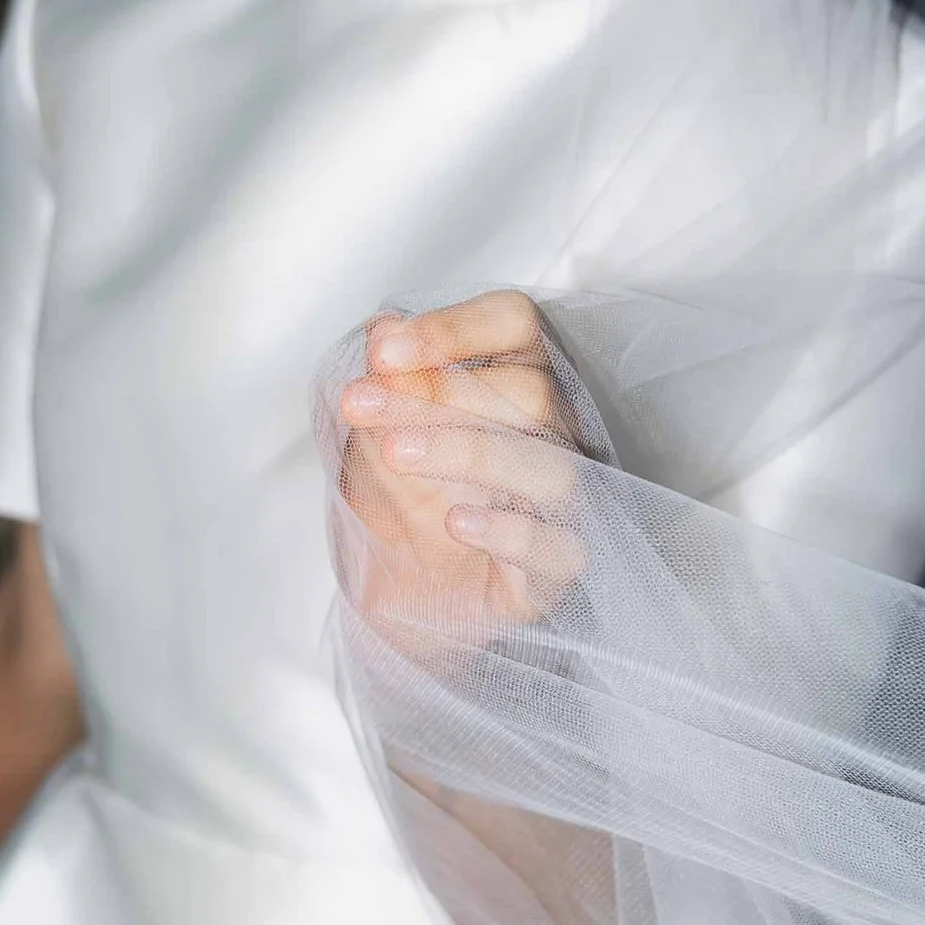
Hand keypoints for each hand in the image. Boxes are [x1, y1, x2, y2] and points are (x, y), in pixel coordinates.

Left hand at [336, 292, 588, 635]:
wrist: (398, 599)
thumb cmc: (403, 501)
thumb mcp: (377, 435)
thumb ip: (387, 383)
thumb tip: (383, 329)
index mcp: (519, 382)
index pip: (517, 325)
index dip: (456, 328)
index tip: (384, 352)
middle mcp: (557, 434)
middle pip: (529, 393)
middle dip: (438, 394)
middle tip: (359, 403)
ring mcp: (565, 502)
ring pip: (549, 465)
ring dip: (467, 451)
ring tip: (395, 454)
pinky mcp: (559, 569)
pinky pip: (559, 548)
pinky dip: (510, 532)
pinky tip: (456, 523)